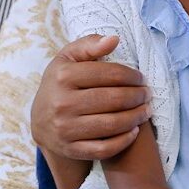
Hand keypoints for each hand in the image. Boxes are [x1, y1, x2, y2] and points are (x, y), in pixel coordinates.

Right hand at [30, 35, 150, 160]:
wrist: (41, 121)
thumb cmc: (62, 83)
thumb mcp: (69, 58)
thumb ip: (90, 45)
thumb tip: (114, 39)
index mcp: (62, 76)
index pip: (109, 74)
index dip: (132, 76)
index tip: (141, 78)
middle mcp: (61, 103)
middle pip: (113, 100)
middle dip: (137, 96)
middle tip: (147, 95)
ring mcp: (65, 128)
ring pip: (111, 124)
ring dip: (136, 117)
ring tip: (146, 111)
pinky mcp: (70, 149)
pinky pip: (103, 149)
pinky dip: (123, 141)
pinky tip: (133, 131)